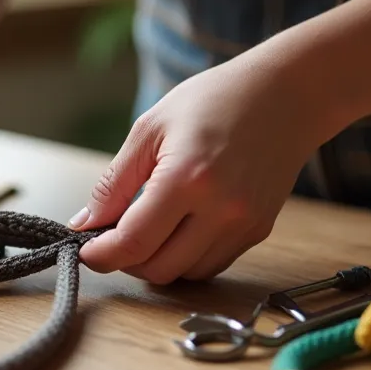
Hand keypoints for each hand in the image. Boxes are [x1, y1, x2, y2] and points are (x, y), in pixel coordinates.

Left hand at [68, 49, 329, 282]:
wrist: (286, 95)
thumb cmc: (215, 100)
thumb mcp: (150, 128)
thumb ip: (114, 182)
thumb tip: (85, 223)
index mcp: (187, 178)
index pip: (133, 243)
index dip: (101, 255)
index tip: (87, 249)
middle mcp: (221, 209)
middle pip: (158, 269)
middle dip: (127, 260)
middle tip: (115, 235)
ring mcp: (243, 224)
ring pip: (185, 274)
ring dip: (158, 261)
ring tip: (149, 227)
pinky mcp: (258, 230)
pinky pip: (211, 264)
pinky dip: (186, 256)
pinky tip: (179, 227)